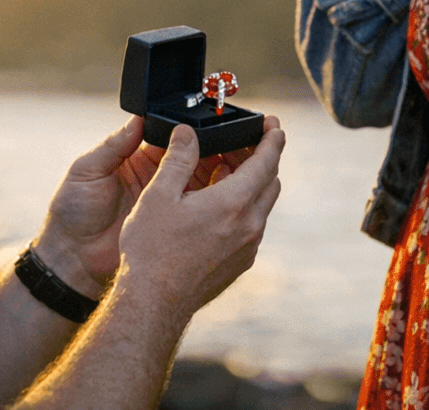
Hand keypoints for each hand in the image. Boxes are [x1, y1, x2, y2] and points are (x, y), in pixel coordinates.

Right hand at [33, 116, 280, 296]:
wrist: (154, 303)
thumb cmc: (153, 250)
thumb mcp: (159, 195)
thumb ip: (178, 159)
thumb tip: (188, 132)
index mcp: (234, 203)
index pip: (267, 161)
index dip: (273, 138)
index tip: (275, 125)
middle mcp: (250, 225)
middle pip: (270, 181)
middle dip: (262, 158)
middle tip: (242, 144)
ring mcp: (248, 248)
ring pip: (262, 205)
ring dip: (251, 184)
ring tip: (224, 171)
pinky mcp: (240, 263)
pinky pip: (252, 226)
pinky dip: (243, 207)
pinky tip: (217, 205)